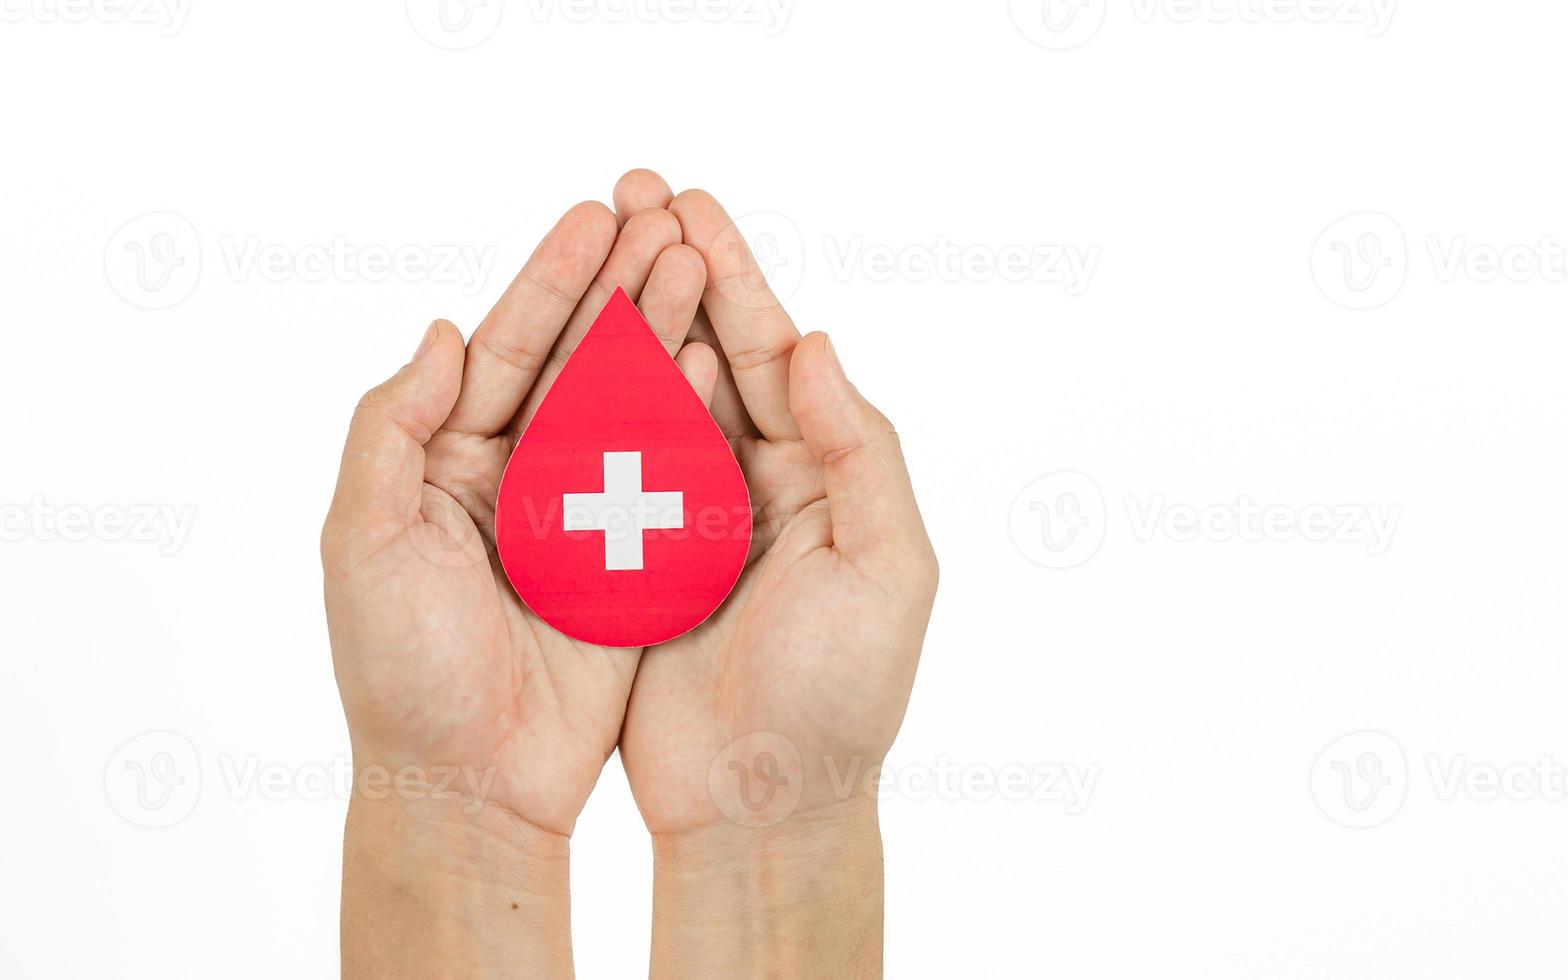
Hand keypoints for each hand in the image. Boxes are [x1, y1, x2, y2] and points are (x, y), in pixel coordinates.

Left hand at [322, 196, 706, 974]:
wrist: (469, 787)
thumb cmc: (400, 674)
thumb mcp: (364, 542)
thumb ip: (391, 433)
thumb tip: (444, 334)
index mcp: (446, 463)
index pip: (509, 349)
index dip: (551, 280)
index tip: (596, 215)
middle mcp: (516, 477)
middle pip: (579, 360)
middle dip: (624, 283)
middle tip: (669, 213)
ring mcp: (580, 517)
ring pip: (631, 404)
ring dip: (667, 331)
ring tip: (707, 262)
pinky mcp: (633, 564)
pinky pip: (670, 478)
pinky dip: (695, 417)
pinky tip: (724, 364)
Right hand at [606, 171, 939, 978]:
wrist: (764, 806)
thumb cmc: (841, 697)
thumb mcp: (886, 569)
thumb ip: (859, 451)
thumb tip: (813, 343)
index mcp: (829, 477)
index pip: (775, 354)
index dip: (734, 277)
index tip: (688, 207)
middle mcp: (766, 485)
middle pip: (713, 354)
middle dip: (675, 272)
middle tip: (633, 188)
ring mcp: (698, 520)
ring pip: (656, 396)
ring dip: (626, 320)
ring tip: (590, 243)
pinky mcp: (638, 564)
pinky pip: (607, 468)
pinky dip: (587, 407)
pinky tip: (553, 354)